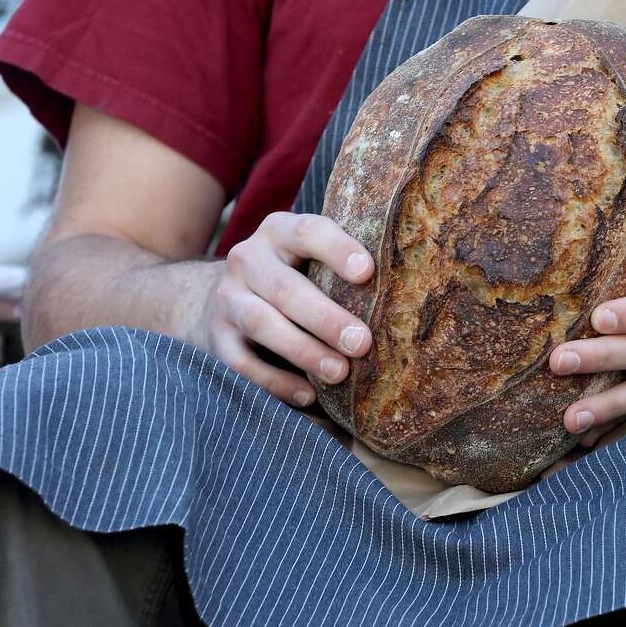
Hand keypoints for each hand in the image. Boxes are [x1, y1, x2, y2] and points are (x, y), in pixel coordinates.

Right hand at [194, 212, 374, 406]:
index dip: (337, 249)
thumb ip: (341, 263)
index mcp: (279, 232)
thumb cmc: (291, 276)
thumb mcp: (308, 256)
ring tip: (339, 373)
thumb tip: (407, 291)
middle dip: (326, 318)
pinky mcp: (217, 338)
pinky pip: (242, 363)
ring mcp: (227, 299)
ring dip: (303, 350)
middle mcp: (248, 260)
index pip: (307, 231)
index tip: (367, 272)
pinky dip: (275, 382)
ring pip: (262, 323)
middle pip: (286, 288)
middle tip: (362, 343)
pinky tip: (308, 395)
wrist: (218, 297)